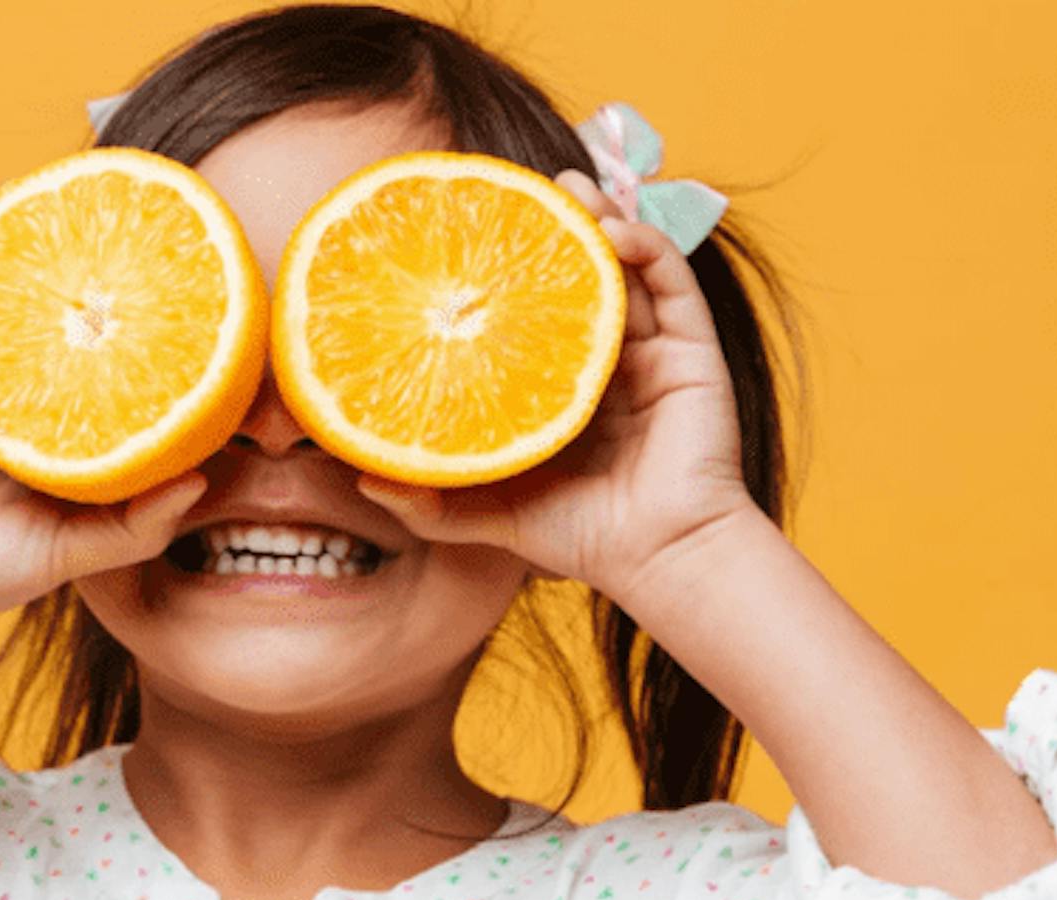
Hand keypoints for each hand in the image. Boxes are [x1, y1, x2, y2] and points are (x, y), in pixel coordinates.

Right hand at [0, 201, 206, 636]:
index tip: (188, 300)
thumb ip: (143, 521)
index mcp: (59, 432)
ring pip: (9, 306)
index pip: (108, 372)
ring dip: (29, 253)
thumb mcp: (88, 547)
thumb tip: (203, 478)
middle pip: (62, 327)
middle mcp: (21, 396)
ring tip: (65, 199)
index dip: (141, 338)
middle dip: (93, 282)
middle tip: (134, 229)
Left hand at [356, 169, 758, 604]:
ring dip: (597, 219)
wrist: (658, 558)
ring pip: (624, 267)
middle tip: (516, 187)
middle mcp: (612, 362)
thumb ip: (432, 500)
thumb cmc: (582, 538)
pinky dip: (643, 246)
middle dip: (553, 226)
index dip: (508, 273)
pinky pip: (672, 283)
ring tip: (565, 184)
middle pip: (579, 277)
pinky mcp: (693, 352)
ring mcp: (654, 353)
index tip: (469, 234)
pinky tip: (609, 228)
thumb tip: (363, 481)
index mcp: (564, 389)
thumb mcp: (489, 514)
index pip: (535, 314)